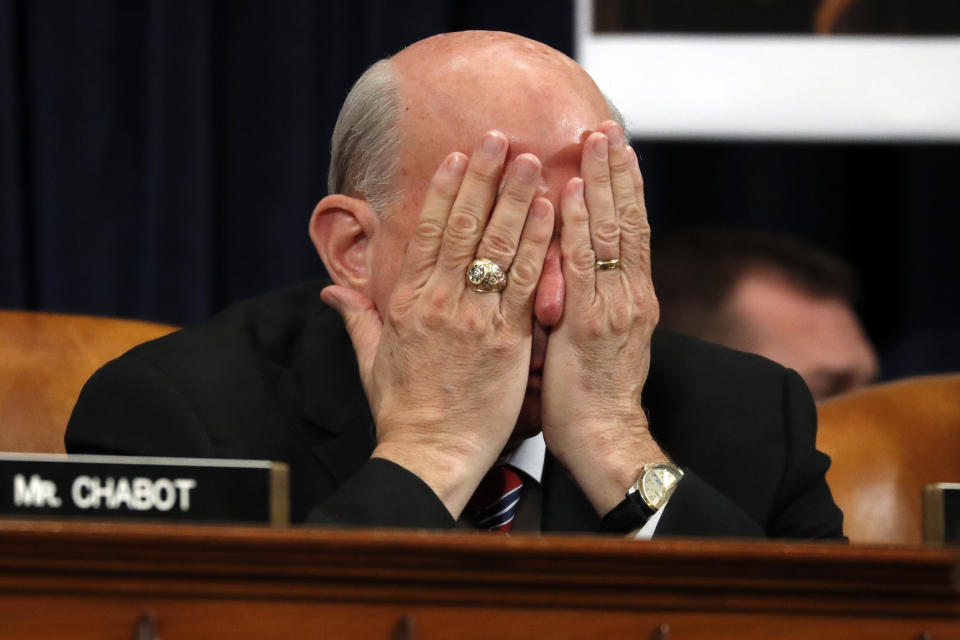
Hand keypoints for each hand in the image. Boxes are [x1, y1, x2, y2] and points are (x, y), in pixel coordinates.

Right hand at [321, 131, 554, 517]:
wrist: (431, 454)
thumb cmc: (402, 410)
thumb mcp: (370, 360)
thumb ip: (356, 319)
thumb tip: (331, 293)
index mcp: (405, 302)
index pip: (426, 232)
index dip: (443, 190)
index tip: (456, 156)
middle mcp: (438, 302)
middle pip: (462, 227)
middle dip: (482, 177)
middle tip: (498, 137)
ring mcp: (473, 318)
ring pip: (496, 245)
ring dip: (514, 197)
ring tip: (530, 159)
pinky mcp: (506, 340)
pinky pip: (524, 282)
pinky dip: (537, 243)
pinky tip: (549, 211)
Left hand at [540, 121, 665, 515]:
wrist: (607, 441)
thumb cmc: (592, 399)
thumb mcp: (594, 343)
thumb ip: (584, 302)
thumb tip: (564, 272)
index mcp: (631, 298)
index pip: (629, 230)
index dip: (623, 188)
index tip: (614, 150)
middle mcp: (630, 294)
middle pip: (626, 219)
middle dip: (616, 170)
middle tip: (606, 125)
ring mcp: (616, 306)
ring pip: (610, 231)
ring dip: (601, 180)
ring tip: (595, 138)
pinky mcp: (593, 323)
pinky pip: (584, 264)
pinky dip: (579, 223)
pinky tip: (572, 190)